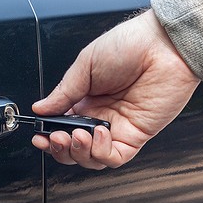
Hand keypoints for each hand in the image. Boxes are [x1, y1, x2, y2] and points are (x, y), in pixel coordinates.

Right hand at [32, 9, 199, 168]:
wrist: (163, 44)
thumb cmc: (130, 45)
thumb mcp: (86, 64)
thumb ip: (63, 92)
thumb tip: (40, 108)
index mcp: (86, 99)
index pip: (62, 127)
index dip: (49, 135)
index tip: (39, 136)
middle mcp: (101, 115)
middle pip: (74, 148)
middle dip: (60, 148)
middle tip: (54, 137)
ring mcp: (119, 127)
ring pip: (92, 158)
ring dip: (78, 152)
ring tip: (76, 135)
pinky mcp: (137, 135)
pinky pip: (115, 157)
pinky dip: (101, 152)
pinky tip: (98, 134)